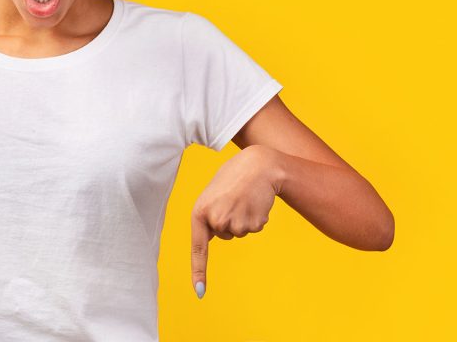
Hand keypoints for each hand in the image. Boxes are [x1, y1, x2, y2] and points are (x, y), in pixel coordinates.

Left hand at [190, 145, 280, 297]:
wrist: (258, 165)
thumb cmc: (234, 177)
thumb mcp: (213, 195)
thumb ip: (209, 214)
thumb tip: (215, 233)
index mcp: (200, 212)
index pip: (198, 247)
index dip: (199, 271)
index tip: (200, 292)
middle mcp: (215, 220)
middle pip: (225, 236)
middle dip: (230, 221)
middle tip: (233, 199)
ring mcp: (235, 223)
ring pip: (240, 233)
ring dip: (244, 218)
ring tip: (244, 198)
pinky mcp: (253, 224)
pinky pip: (253, 229)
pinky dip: (256, 218)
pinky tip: (254, 201)